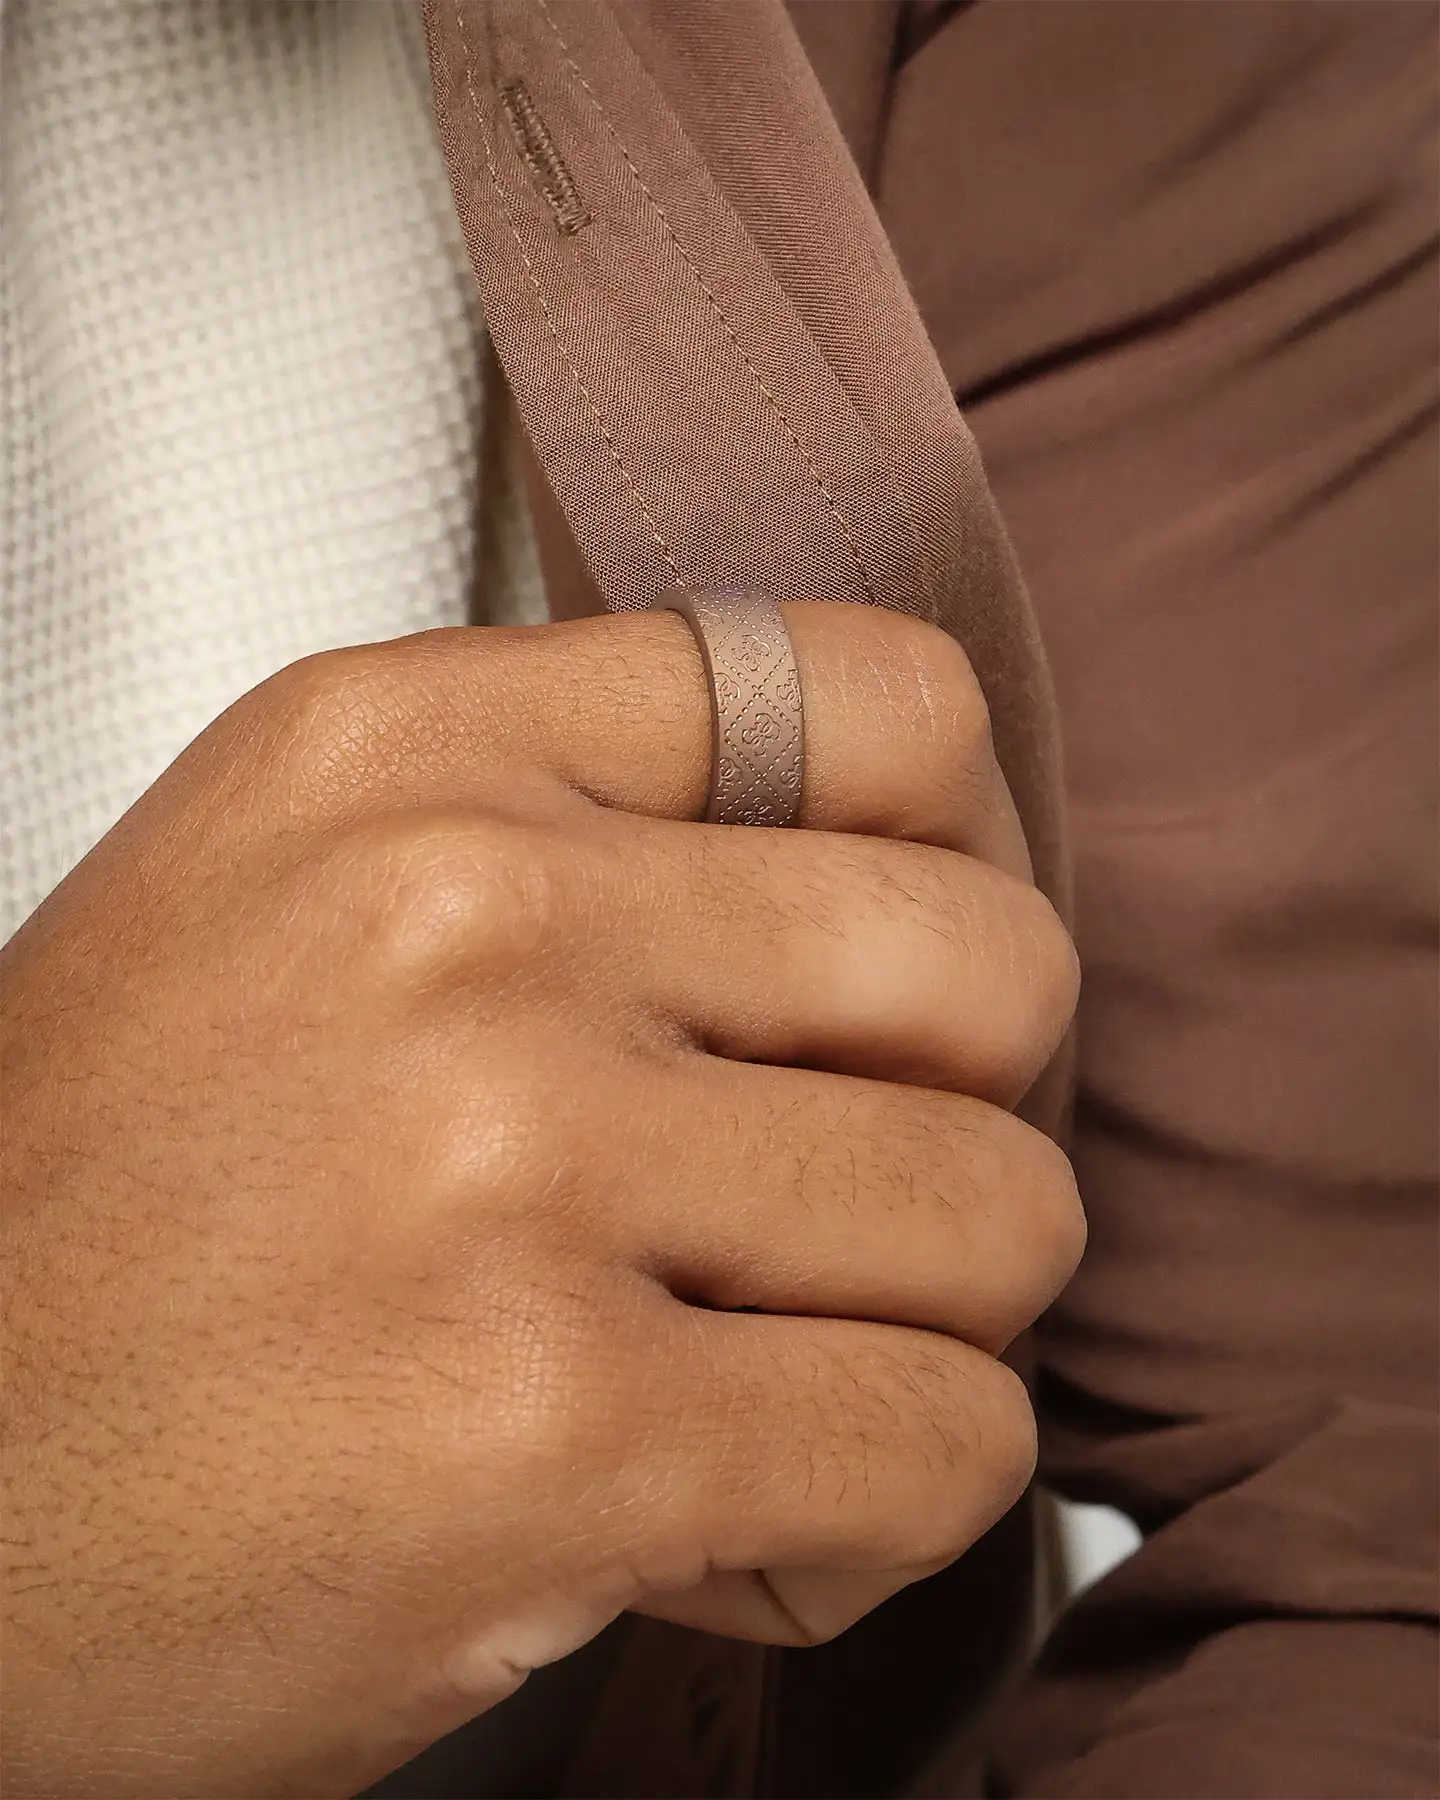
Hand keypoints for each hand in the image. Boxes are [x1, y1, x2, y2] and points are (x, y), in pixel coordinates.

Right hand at [1, 604, 1081, 1797]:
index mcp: (411, 748)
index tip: (893, 994)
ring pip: (1002, 1215)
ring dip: (924, 1334)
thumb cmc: (115, 1216)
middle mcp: (463, 912)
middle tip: (824, 1221)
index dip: (958, 859)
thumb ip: (584, 836)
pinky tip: (728, 1526)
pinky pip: (948, 1442)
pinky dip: (886, 1515)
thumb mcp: (302, 898)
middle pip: (993, 964)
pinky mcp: (550, 1422)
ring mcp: (510, 1155)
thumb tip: (917, 879)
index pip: (885, 699)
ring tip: (755, 1384)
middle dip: (960, 1121)